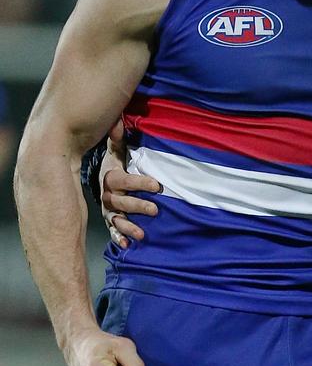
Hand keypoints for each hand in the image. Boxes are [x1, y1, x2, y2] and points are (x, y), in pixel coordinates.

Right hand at [101, 120, 160, 246]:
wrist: (100, 181)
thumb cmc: (115, 166)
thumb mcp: (116, 152)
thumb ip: (118, 139)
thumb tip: (118, 120)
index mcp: (110, 178)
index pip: (124, 181)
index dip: (140, 183)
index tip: (157, 186)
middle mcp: (107, 196)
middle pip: (120, 202)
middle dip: (138, 206)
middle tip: (155, 210)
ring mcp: (108, 210)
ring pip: (116, 219)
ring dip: (128, 227)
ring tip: (141, 234)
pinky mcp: (111, 220)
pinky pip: (112, 230)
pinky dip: (118, 238)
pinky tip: (126, 245)